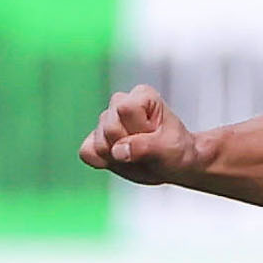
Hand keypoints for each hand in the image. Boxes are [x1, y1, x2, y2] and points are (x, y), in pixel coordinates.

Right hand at [81, 86, 200, 185]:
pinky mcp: (97, 139)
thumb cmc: (176, 151)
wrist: (174, 166)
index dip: (138, 130)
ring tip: (136, 155)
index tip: (155, 137)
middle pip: (109, 127)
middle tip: (145, 149)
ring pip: (98, 141)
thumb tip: (118, 150)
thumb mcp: (169, 149)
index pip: (125, 109)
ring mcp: (107, 121)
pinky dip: (102, 161)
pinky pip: (86, 152)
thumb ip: (144, 147)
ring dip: (117, 156)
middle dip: (127, 145)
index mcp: (142, 96)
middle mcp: (120, 103)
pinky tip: (120, 160)